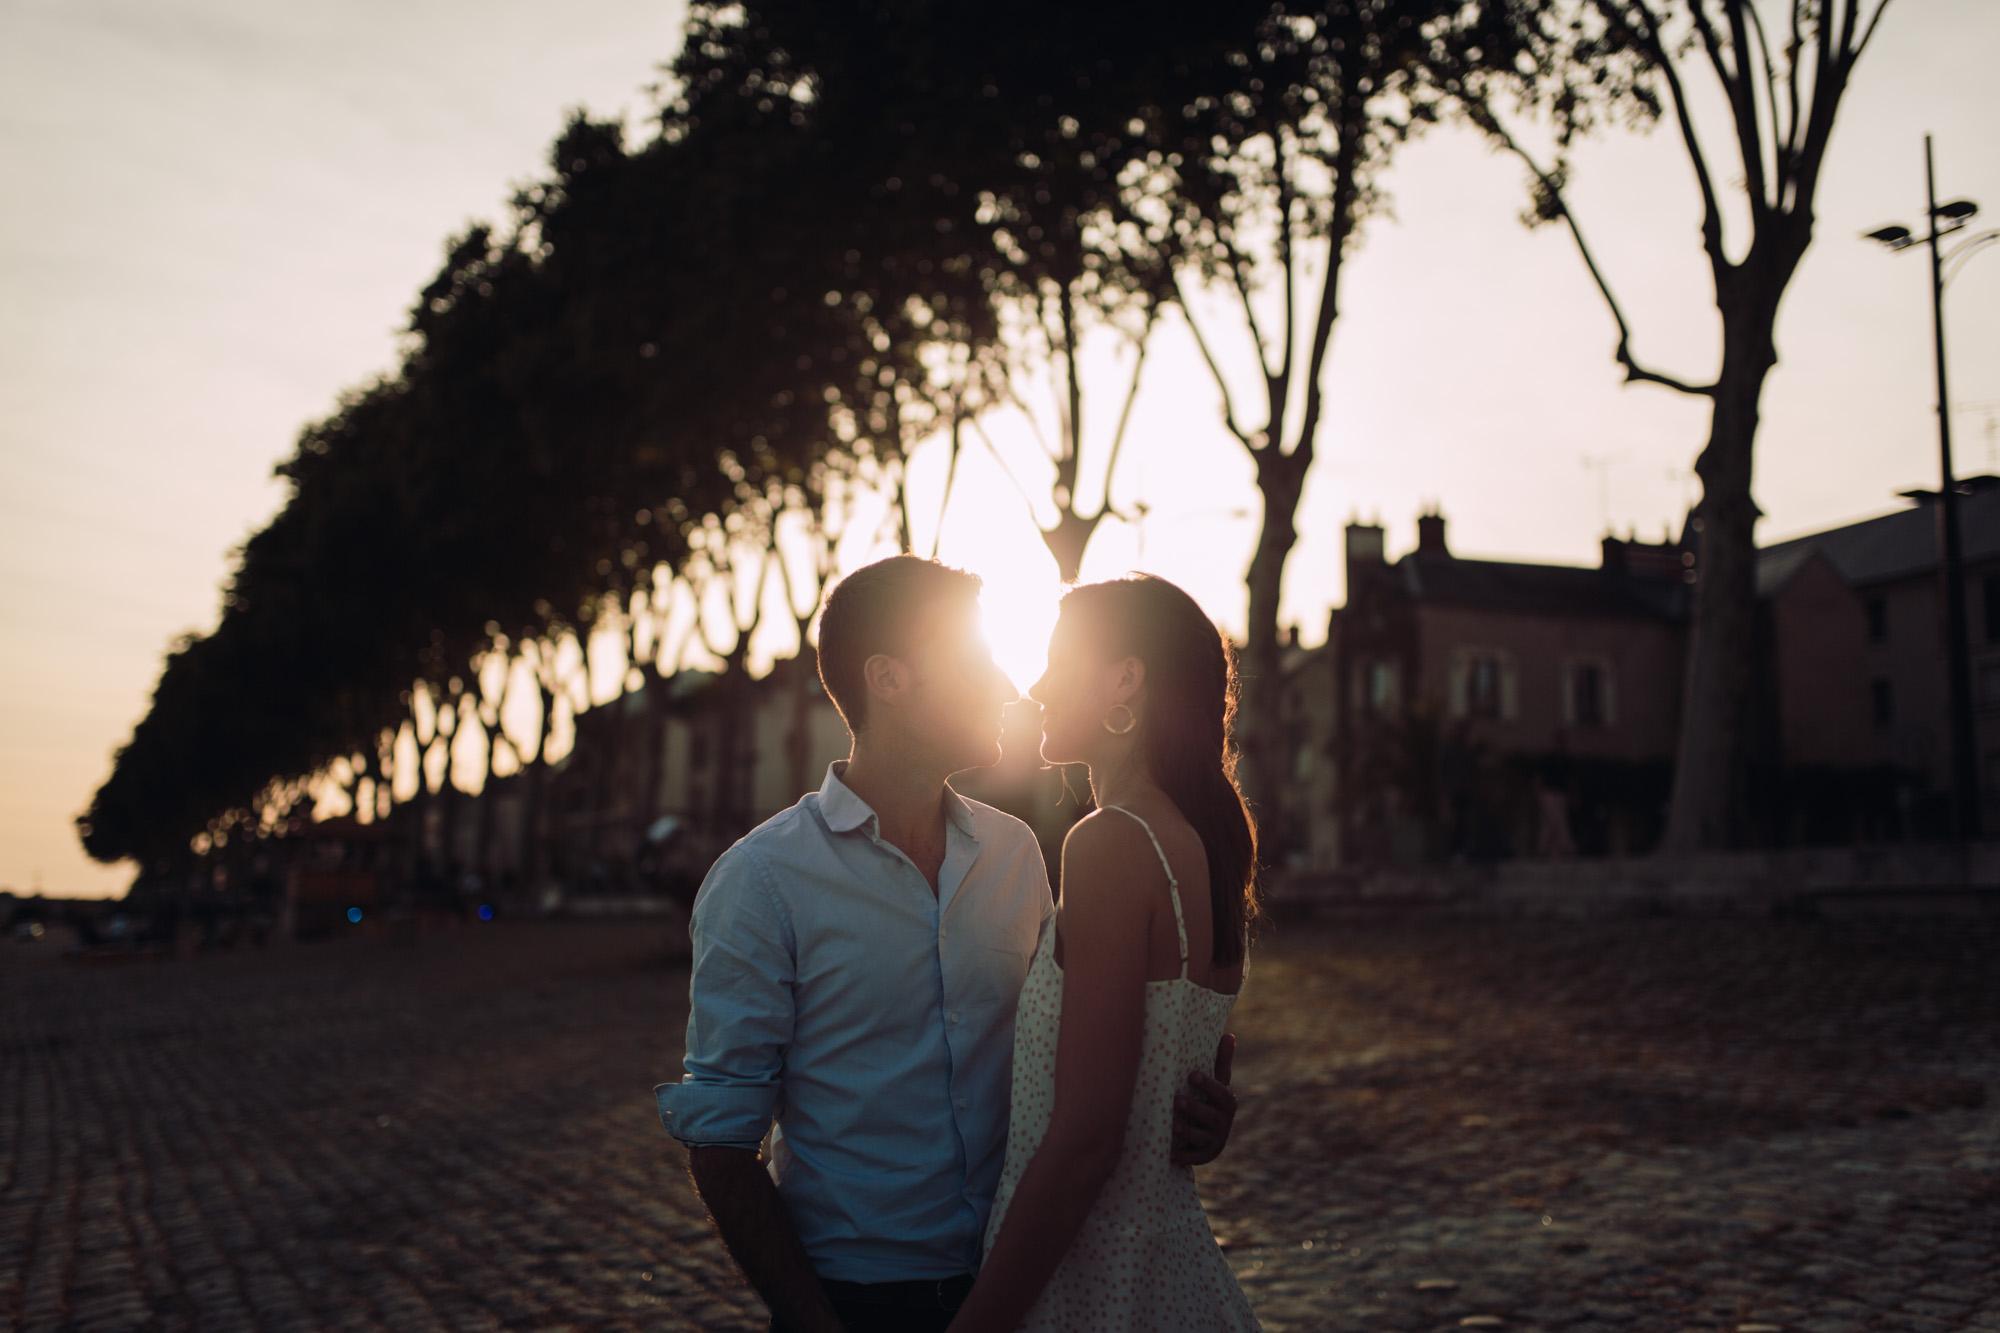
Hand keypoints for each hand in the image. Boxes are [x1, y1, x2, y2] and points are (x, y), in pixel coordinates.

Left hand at [1169, 1032, 1235, 1166]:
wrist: (1209, 1137)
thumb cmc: (1209, 1101)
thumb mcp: (1217, 1084)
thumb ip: (1221, 1062)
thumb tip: (1229, 1035)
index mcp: (1227, 1103)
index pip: (1222, 1093)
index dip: (1208, 1085)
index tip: (1191, 1074)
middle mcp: (1223, 1123)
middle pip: (1210, 1117)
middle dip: (1195, 1109)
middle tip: (1177, 1101)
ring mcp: (1214, 1141)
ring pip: (1200, 1138)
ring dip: (1187, 1132)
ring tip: (1172, 1126)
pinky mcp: (1202, 1157)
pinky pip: (1192, 1158)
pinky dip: (1182, 1157)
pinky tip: (1169, 1154)